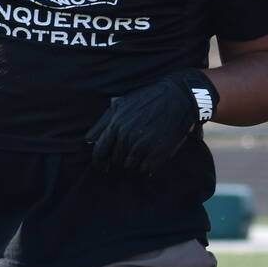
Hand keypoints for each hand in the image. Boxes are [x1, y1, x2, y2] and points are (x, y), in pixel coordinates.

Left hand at [86, 70, 215, 174]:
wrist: (179, 98)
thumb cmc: (149, 99)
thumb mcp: (122, 103)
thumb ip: (103, 122)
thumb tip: (88, 140)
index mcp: (116, 125)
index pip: (100, 151)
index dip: (99, 162)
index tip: (102, 167)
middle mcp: (126, 136)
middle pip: (116, 160)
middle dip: (120, 159)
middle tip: (130, 153)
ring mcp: (142, 146)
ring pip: (130, 166)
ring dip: (134, 162)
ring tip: (142, 152)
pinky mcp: (157, 153)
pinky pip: (145, 168)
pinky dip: (146, 165)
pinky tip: (151, 155)